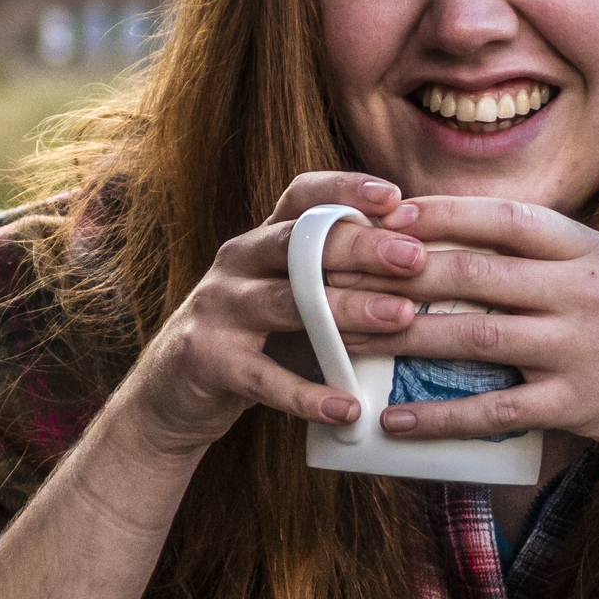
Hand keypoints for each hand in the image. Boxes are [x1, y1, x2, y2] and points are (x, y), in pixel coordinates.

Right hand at [114, 169, 432, 456]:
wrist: (172, 394)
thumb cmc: (256, 341)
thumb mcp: (290, 299)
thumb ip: (339, 280)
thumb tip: (426, 267)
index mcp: (262, 241)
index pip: (302, 196)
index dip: (346, 189)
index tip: (396, 196)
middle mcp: (237, 262)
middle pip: (300, 242)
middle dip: (362, 247)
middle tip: (415, 257)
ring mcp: (218, 309)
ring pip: (289, 302)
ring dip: (349, 310)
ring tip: (401, 319)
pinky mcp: (207, 359)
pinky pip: (264, 378)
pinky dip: (309, 395)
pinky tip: (348, 408)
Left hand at [352, 196, 598, 491]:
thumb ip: (553, 264)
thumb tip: (473, 251)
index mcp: (589, 250)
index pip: (499, 217)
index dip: (433, 212)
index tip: (377, 213)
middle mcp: (583, 289)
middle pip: (470, 270)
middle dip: (394, 270)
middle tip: (333, 276)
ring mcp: (582, 347)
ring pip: (472, 333)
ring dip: (400, 336)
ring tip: (342, 340)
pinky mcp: (583, 405)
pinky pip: (495, 408)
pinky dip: (439, 413)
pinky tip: (393, 419)